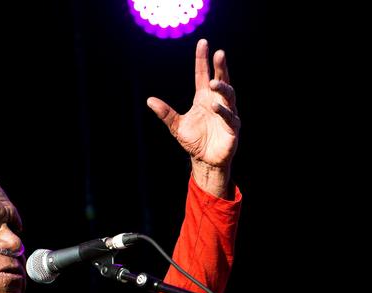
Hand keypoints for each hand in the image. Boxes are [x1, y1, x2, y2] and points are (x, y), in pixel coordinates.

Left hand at [147, 39, 239, 172]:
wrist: (204, 160)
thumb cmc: (193, 141)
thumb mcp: (176, 126)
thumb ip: (166, 113)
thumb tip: (149, 100)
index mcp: (203, 98)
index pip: (203, 74)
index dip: (203, 60)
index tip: (203, 43)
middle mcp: (217, 102)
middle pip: (220, 79)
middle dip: (220, 66)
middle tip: (219, 53)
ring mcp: (227, 113)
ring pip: (228, 95)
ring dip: (222, 87)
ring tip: (212, 82)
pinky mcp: (232, 127)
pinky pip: (229, 116)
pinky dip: (223, 111)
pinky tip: (215, 106)